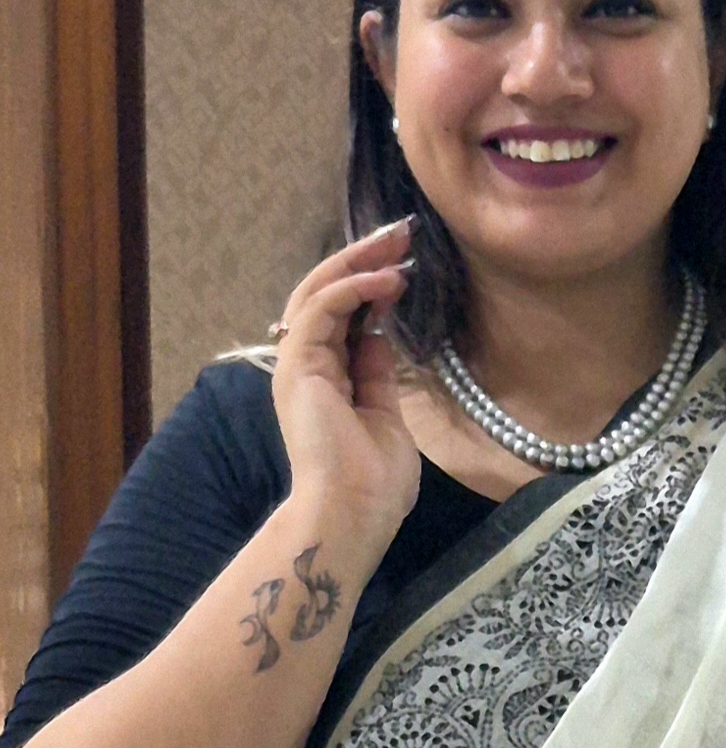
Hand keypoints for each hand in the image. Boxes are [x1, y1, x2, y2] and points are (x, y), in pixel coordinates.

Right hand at [269, 218, 421, 545]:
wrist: (353, 514)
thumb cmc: (374, 482)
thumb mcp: (386, 415)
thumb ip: (377, 374)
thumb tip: (379, 336)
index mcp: (326, 378)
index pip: (343, 313)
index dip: (372, 282)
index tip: (406, 260)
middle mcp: (307, 365)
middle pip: (327, 292)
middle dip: (364, 257)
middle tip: (401, 232)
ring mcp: (298, 364)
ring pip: (317, 290)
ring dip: (358, 260)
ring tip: (397, 242)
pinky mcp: (299, 366)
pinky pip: (320, 308)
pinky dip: (353, 286)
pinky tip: (388, 279)